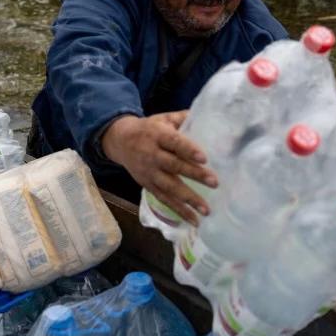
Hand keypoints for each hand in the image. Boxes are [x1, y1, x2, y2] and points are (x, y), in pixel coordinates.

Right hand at [101, 111, 216, 225]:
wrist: (120, 141)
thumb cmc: (149, 129)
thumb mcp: (163, 118)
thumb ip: (183, 118)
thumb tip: (208, 115)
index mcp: (157, 135)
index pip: (174, 142)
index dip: (188, 149)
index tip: (204, 158)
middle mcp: (152, 155)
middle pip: (173, 166)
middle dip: (194, 175)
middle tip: (214, 182)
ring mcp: (149, 172)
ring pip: (169, 187)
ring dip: (188, 199)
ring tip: (206, 209)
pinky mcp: (148, 185)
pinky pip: (164, 200)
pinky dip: (178, 211)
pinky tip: (194, 220)